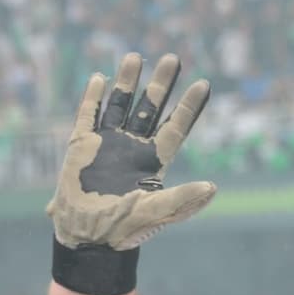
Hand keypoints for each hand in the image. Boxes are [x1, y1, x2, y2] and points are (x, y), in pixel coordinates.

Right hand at [47, 52, 215, 250]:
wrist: (87, 238)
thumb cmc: (124, 229)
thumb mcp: (156, 213)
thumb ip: (182, 200)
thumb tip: (213, 188)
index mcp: (154, 161)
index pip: (176, 127)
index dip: (189, 106)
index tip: (204, 84)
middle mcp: (133, 148)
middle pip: (150, 109)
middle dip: (161, 85)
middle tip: (173, 58)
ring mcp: (107, 144)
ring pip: (120, 105)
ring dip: (127, 82)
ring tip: (135, 56)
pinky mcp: (81, 146)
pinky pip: (88, 115)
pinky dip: (93, 97)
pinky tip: (101, 78)